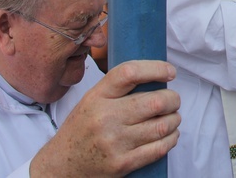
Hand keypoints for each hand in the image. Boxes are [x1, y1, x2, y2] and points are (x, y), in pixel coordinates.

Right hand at [31, 60, 180, 176]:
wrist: (61, 165)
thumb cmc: (82, 128)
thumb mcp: (92, 100)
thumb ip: (118, 88)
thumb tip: (156, 75)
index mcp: (97, 96)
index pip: (130, 73)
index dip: (156, 69)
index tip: (170, 72)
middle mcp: (105, 118)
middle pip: (155, 101)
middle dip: (173, 99)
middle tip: (173, 100)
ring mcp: (114, 142)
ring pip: (162, 126)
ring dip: (174, 119)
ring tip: (173, 117)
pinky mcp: (122, 164)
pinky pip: (159, 148)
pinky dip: (171, 139)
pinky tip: (170, 134)